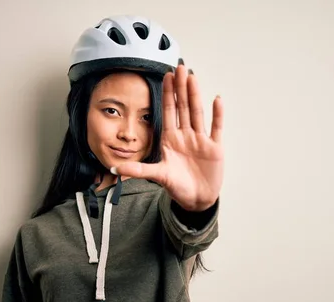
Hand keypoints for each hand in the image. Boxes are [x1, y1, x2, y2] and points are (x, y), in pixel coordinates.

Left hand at [113, 65, 223, 211]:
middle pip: (183, 107)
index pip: (168, 112)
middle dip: (181, 88)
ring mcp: (200, 140)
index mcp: (170, 140)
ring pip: (198, 113)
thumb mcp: (157, 176)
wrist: (196, 201)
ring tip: (193, 77)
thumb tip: (115, 169)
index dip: (167, 94)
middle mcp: (185, 136)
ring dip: (196, 95)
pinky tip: (216, 99)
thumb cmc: (177, 187)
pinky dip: (218, 115)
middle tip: (180, 67)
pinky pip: (216, 128)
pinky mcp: (215, 148)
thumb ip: (138, 170)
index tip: (165, 76)